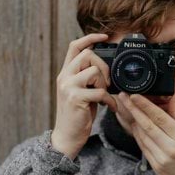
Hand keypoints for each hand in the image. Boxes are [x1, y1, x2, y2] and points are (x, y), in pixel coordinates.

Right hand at [52, 33, 118, 159]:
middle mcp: (64, 77)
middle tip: (107, 83)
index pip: (74, 46)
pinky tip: (109, 107)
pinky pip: (100, 91)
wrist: (66, 137)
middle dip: (103, 66)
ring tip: (104, 96)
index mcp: (65, 73)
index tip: (104, 37)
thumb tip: (103, 66)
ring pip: (93, 70)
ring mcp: (68, 87)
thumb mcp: (80, 92)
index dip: (90, 37)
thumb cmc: (77, 116)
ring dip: (104, 83)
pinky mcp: (76, 98)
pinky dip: (109, 100)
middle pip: (87, 54)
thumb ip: (86, 78)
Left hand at [116, 89, 174, 174]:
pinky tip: (135, 127)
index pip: (159, 117)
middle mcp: (172, 148)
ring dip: (134, 122)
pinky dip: (138, 136)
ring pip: (143, 136)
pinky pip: (144, 148)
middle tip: (122, 97)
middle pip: (147, 125)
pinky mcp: (157, 167)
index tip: (133, 95)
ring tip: (127, 109)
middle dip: (133, 110)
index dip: (144, 105)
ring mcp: (162, 159)